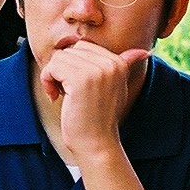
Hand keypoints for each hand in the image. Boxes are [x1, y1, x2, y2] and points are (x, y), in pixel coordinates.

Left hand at [39, 38, 147, 161]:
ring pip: (59, 57)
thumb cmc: (100, 117)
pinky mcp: (80, 80)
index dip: (73, 65)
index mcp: (118, 63)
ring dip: (52, 76)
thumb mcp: (116, 88)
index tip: (75, 86)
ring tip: (61, 94)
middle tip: (65, 91)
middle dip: (62, 69)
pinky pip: (52, 67)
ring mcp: (96, 71)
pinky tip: (55, 97)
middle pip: (70, 50)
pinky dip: (47, 81)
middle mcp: (110, 64)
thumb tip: (143, 52)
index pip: (83, 46)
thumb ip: (124, 66)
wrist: (96, 143)